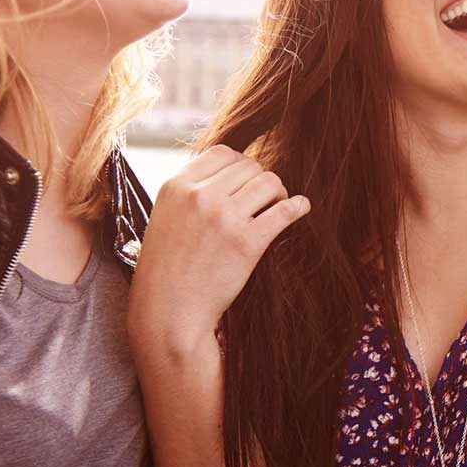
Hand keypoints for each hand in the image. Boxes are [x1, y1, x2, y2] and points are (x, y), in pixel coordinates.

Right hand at [127, 145, 309, 352]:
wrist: (168, 312)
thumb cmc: (166, 269)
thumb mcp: (165, 218)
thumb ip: (190, 194)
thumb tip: (230, 173)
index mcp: (176, 187)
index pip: (222, 153)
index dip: (240, 165)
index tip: (246, 181)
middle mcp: (200, 197)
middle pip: (249, 166)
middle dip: (260, 179)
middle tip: (264, 198)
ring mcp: (224, 218)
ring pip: (269, 182)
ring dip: (278, 193)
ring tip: (276, 207)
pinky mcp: (247, 243)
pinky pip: (285, 211)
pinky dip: (298, 207)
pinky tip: (301, 209)